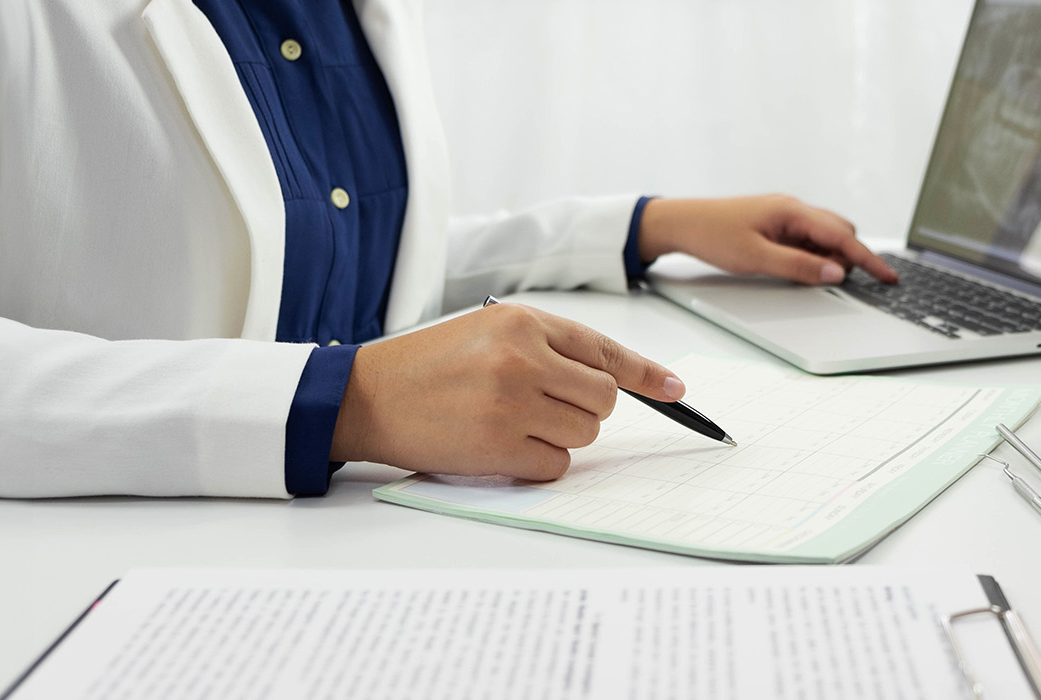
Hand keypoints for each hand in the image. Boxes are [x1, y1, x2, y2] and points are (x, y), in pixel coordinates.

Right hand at [330, 303, 681, 479]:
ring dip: (559, 437)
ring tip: (510, 422)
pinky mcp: (499, 445)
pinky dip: (537, 463)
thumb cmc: (427, 367)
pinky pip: (556, 465)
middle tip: (540, 408)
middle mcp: (522, 356)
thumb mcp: (486, 332)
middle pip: (603, 399)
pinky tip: (499, 446)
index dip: (646, 373)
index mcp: (522, 321)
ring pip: (584, 434)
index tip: (676, 390)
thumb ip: (545, 347)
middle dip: (583, 410)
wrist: (365, 396)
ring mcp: (512, 402)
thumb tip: (611, 382)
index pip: (603, 350)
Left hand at [637, 194, 898, 284]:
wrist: (681, 222)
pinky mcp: (777, 224)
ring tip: (810, 278)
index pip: (843, 236)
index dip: (869, 259)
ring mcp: (786, 215)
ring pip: (824, 236)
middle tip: (838, 283)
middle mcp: (794, 209)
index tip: (889, 276)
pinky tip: (799, 269)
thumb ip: (799, 266)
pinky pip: (807, 239)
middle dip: (848, 258)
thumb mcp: (756, 258)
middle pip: (840, 232)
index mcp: (793, 211)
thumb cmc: (713, 235)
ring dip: (828, 258)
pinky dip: (812, 256)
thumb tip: (836, 273)